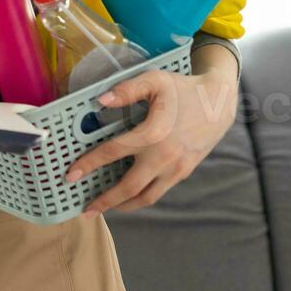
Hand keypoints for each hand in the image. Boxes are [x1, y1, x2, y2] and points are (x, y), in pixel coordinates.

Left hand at [63, 63, 237, 216]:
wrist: (220, 103)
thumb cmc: (183, 89)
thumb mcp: (154, 80)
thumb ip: (127, 90)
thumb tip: (100, 100)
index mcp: (152, 134)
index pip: (112, 152)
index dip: (88, 164)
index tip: (70, 176)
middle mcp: (164, 157)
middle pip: (129, 187)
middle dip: (105, 201)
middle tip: (85, 210)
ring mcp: (176, 168)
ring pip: (147, 197)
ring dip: (123, 206)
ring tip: (105, 209)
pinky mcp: (184, 172)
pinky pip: (159, 191)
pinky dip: (141, 198)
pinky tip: (128, 197)